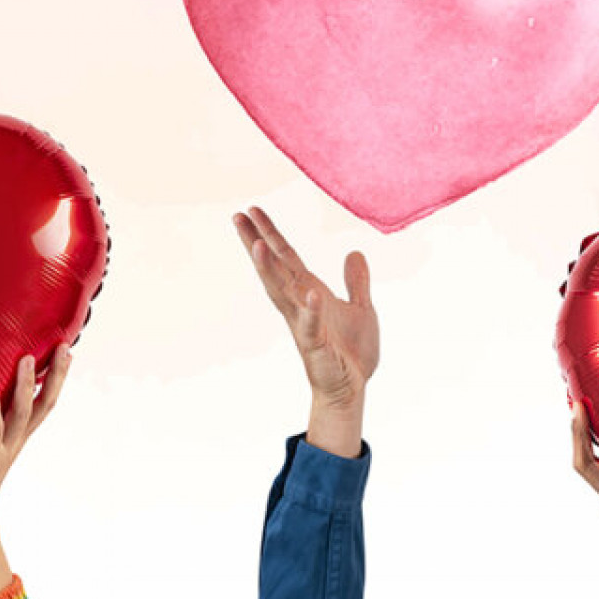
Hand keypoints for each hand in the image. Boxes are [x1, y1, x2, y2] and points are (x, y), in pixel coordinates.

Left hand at [0, 347, 70, 525]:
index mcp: (19, 435)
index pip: (45, 401)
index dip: (57, 377)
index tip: (65, 349)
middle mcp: (16, 439)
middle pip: (43, 404)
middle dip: (55, 376)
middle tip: (63, 348)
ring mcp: (2, 448)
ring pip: (21, 414)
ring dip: (25, 386)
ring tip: (27, 359)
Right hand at [234, 207, 377, 457]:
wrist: (353, 388)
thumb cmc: (352, 352)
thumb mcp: (362, 308)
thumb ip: (356, 281)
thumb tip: (354, 252)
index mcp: (309, 293)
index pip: (285, 257)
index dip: (269, 233)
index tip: (251, 210)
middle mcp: (299, 305)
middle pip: (273, 269)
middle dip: (255, 243)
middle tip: (237, 216)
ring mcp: (304, 325)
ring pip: (281, 293)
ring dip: (268, 270)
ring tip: (256, 245)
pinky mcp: (316, 347)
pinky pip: (311, 326)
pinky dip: (310, 310)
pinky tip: (310, 292)